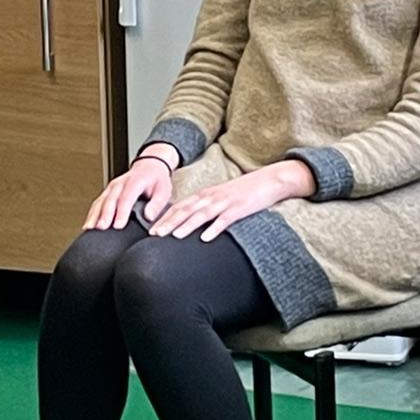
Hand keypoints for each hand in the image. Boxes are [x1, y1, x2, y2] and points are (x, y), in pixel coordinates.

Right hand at [83, 147, 176, 230]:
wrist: (149, 166)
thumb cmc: (157, 180)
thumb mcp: (164, 190)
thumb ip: (157, 204)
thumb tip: (149, 216)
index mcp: (135, 182)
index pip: (126, 198)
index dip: (121, 213)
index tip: (118, 226)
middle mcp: (120, 183)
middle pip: (110, 200)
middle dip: (105, 215)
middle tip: (101, 228)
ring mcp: (112, 187)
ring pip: (100, 201)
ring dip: (94, 214)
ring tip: (90, 228)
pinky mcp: (107, 192)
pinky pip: (97, 203)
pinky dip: (92, 213)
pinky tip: (88, 224)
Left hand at [150, 161, 315, 242]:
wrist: (268, 180)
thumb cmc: (244, 191)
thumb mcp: (220, 197)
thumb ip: (205, 207)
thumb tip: (190, 222)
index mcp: (205, 195)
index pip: (179, 206)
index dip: (164, 218)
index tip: (151, 230)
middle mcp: (211, 197)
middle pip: (185, 210)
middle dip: (168, 223)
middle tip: (154, 235)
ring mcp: (224, 202)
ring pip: (201, 215)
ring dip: (186, 226)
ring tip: (173, 236)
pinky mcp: (239, 209)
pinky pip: (224, 220)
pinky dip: (213, 229)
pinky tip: (205, 238)